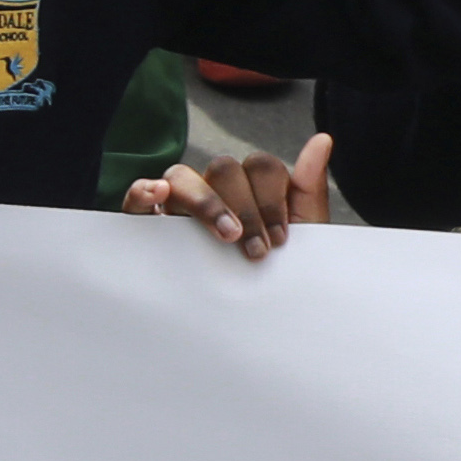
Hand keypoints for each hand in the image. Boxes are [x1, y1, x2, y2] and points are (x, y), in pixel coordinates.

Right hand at [128, 126, 336, 256]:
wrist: (251, 321)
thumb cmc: (275, 274)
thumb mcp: (302, 234)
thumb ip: (309, 186)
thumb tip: (323, 139)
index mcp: (252, 188)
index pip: (260, 166)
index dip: (272, 199)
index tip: (280, 240)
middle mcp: (215, 189)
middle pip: (223, 168)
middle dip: (245, 208)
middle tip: (255, 249)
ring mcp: (181, 204)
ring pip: (182, 176)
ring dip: (206, 203)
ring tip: (225, 236)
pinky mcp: (149, 223)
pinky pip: (137, 196)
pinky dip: (144, 190)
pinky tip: (158, 196)